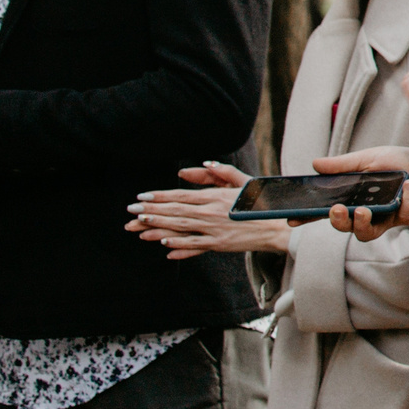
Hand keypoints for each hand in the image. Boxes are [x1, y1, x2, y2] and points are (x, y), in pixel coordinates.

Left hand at [126, 162, 288, 259]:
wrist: (278, 224)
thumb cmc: (262, 201)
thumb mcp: (245, 182)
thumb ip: (223, 172)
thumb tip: (205, 163)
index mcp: (215, 196)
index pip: (181, 195)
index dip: (159, 196)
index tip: (141, 197)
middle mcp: (211, 212)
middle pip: (175, 211)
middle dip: (150, 211)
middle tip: (130, 211)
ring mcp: (214, 229)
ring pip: (180, 227)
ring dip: (157, 226)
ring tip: (139, 226)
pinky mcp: (219, 244)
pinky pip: (194, 245)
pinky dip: (178, 245)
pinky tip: (163, 244)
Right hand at [311, 144, 408, 239]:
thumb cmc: (402, 163)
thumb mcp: (370, 158)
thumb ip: (344, 165)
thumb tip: (315, 164)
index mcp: (356, 198)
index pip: (328, 210)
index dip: (310, 216)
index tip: (293, 219)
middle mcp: (368, 211)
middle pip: (345, 227)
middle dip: (338, 222)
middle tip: (336, 210)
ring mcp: (387, 217)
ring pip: (367, 232)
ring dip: (361, 223)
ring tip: (362, 210)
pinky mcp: (408, 218)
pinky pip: (402, 215)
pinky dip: (405, 198)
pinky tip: (407, 184)